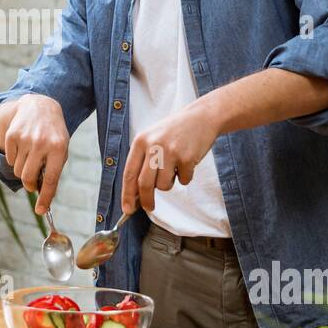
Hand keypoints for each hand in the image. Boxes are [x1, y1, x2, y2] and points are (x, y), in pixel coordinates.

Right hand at [0, 94, 69, 213]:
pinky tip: (23, 147)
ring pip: (18, 170)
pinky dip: (15, 159)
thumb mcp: (61, 149)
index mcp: (59, 148)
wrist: (40, 106)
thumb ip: (53, 170)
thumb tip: (42, 195)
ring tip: (31, 157)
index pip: (51, 179)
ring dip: (23, 169)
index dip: (45, 198)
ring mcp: (25, 138)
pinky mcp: (12, 135)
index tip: (40, 211)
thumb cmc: (53, 134)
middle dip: (30, 185)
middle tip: (33, 184)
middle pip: (29, 177)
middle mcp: (42, 143)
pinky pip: (10, 159)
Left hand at [120, 98, 219, 214]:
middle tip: (149, 207)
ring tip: (174, 168)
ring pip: (164, 185)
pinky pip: (183, 180)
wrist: (201, 118)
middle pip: (144, 184)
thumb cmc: (175, 132)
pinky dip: (185, 177)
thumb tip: (135, 193)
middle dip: (146, 200)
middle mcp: (153, 146)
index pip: (129, 173)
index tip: (127, 209)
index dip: (127, 194)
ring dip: (169, 183)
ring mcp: (170, 152)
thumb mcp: (152, 139)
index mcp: (140, 141)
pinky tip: (187, 162)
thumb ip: (142, 162)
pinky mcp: (187, 158)